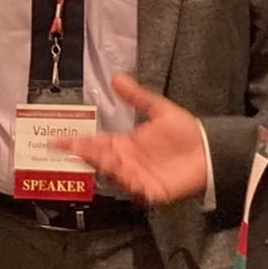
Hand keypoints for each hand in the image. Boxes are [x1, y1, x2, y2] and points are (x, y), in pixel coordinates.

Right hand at [53, 73, 206, 206]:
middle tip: (71, 147)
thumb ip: (137, 96)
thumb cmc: (184, 132)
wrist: (209, 150)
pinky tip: (122, 173)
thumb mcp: (158, 109)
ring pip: (113, 172)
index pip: (95, 142)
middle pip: (99, 158)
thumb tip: (117, 78)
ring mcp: (137, 176)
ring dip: (104, 164)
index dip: (76, 141)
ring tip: (97, 154)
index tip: (58, 140)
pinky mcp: (151, 190)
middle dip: (85, 153)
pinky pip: (135, 188)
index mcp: (125, 143)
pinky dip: (128, 183)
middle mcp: (126, 161)